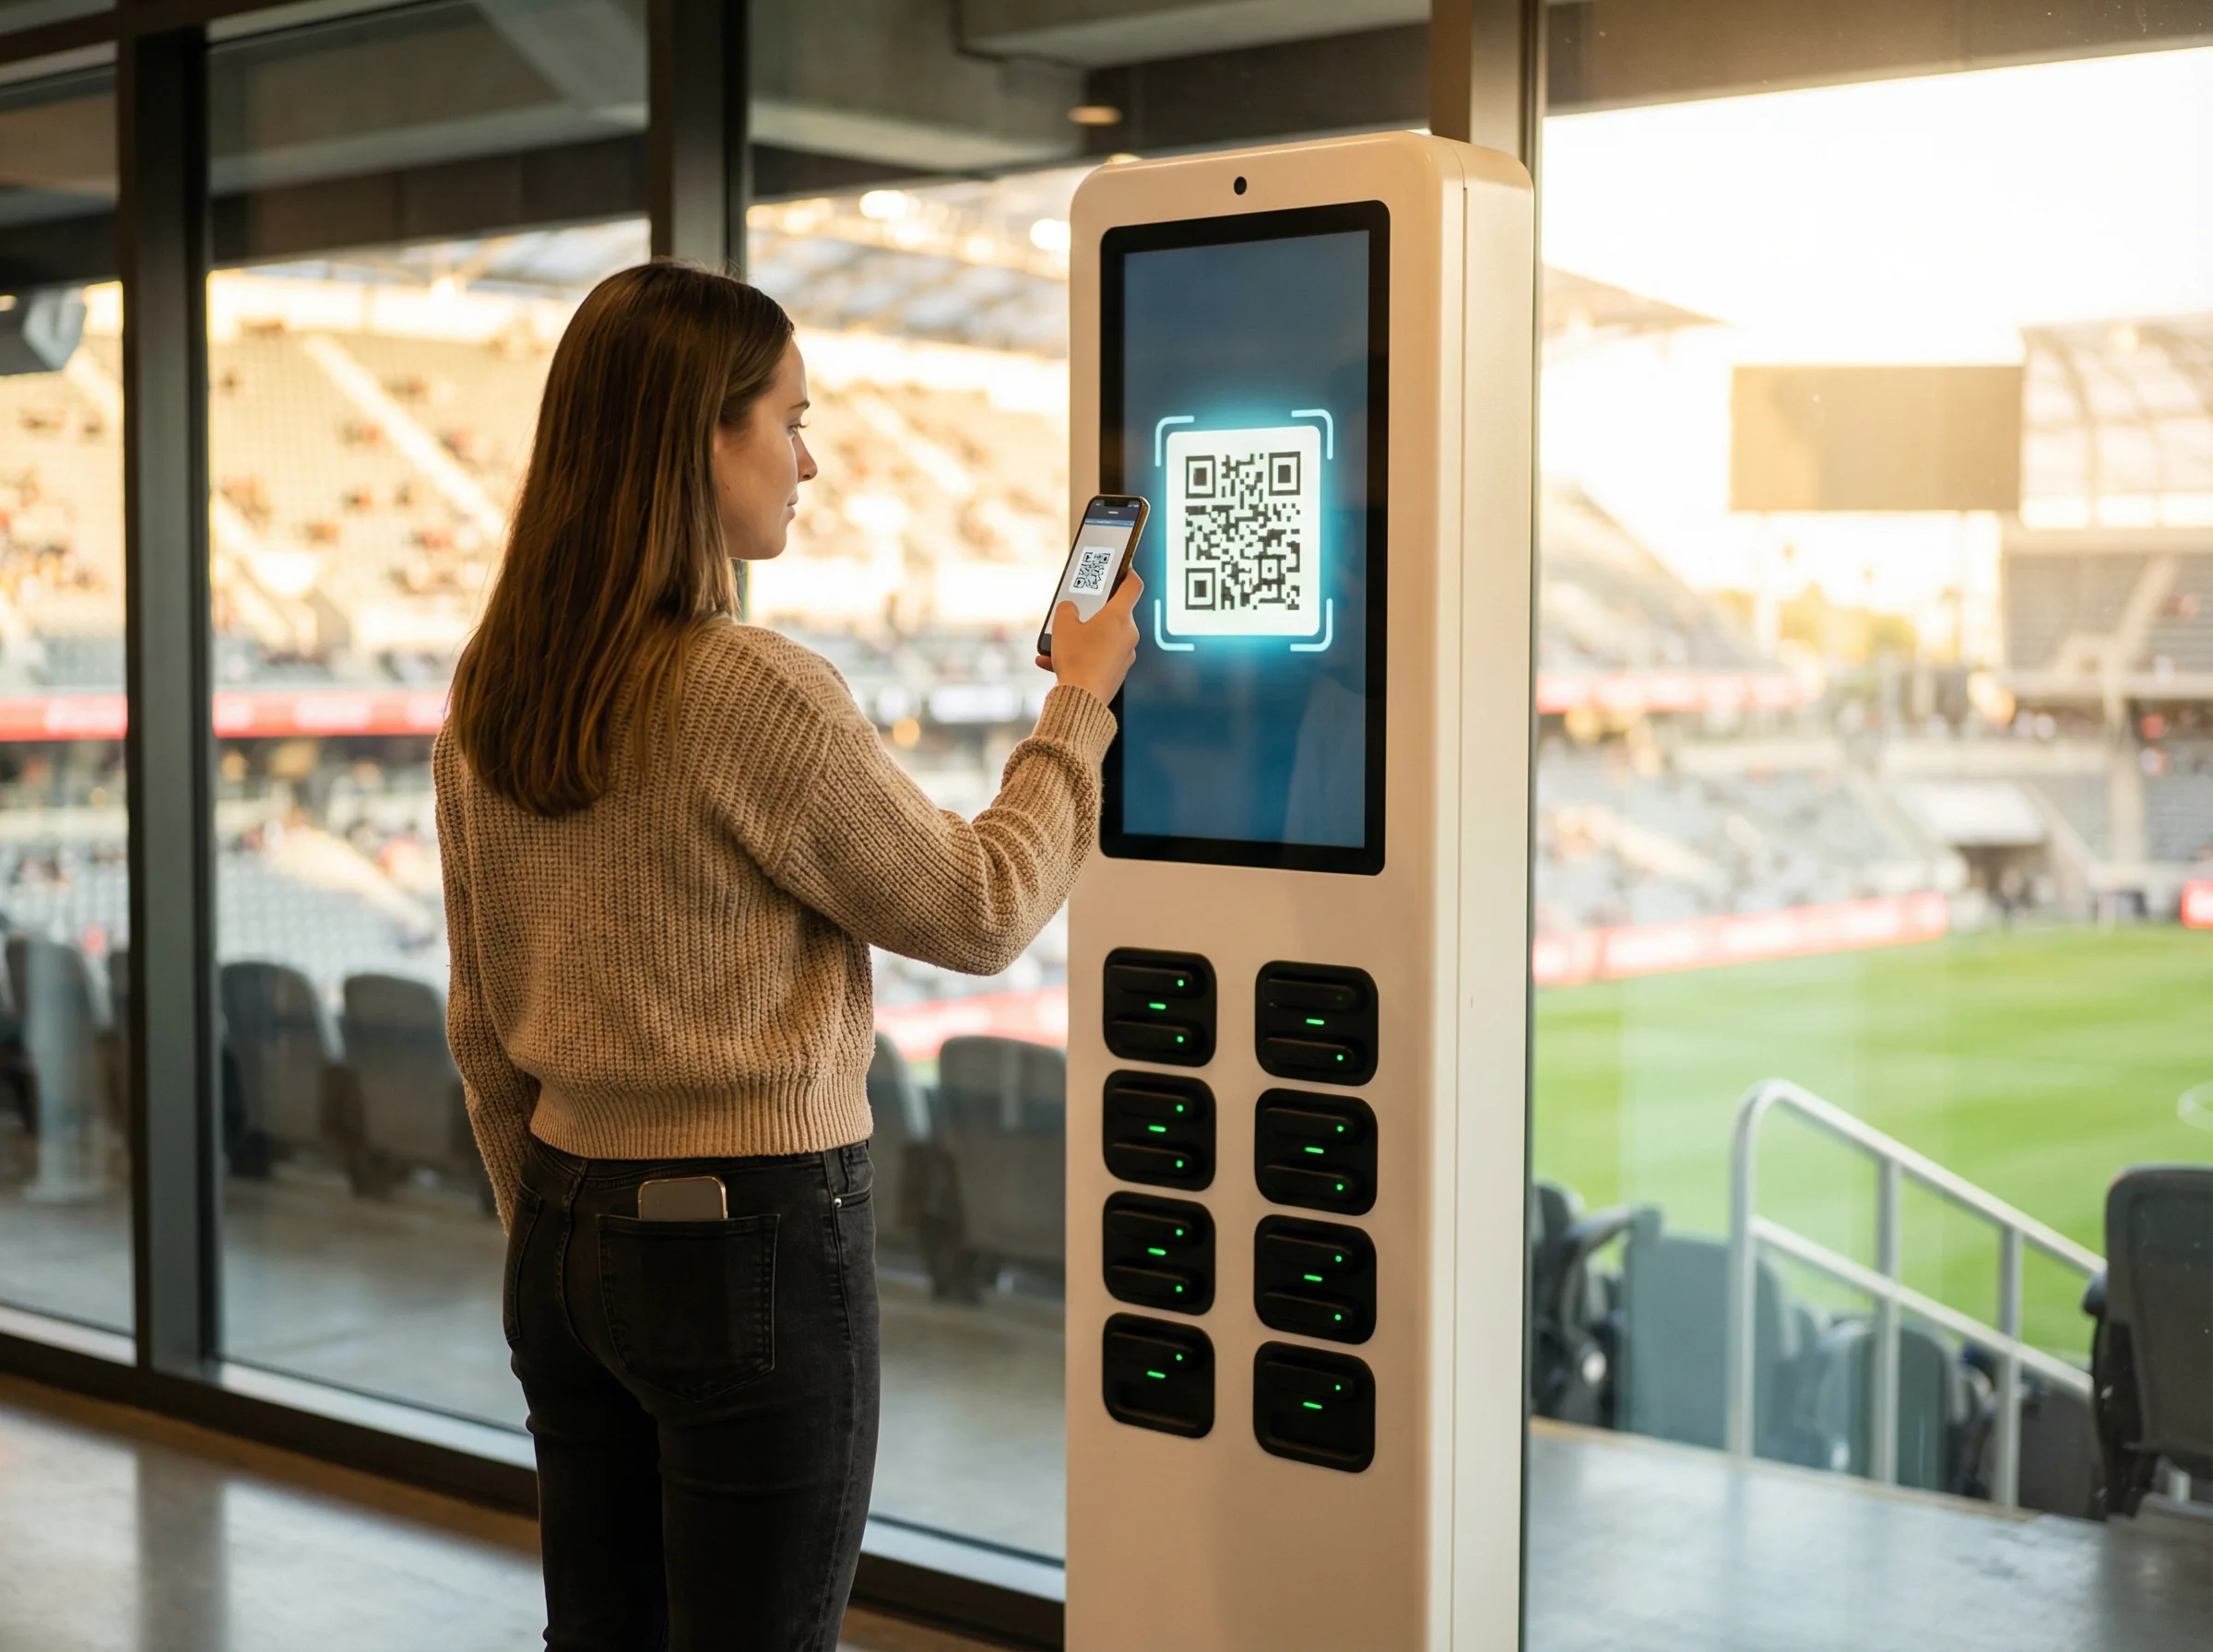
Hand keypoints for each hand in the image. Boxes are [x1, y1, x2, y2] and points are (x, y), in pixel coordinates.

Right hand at [1036, 570, 1142, 704]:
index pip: (1133, 586)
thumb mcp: (1063, 626)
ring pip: (1104, 639)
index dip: (1129, 574)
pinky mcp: (1118, 672)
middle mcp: (1128, 634)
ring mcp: (1126, 655)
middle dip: (1095, 613)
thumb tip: (1070, 609)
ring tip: (1057, 644)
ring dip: (1083, 638)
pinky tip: (1052, 662)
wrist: (1082, 699)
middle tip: (1078, 611)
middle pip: (1115, 615)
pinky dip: (1081, 657)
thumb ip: (1067, 609)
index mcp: (1119, 617)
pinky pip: (1099, 658)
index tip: (1124, 569)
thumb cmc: (1076, 659)